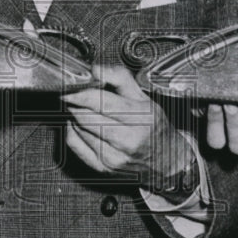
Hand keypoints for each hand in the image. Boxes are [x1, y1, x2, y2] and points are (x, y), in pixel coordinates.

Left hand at [62, 64, 193, 190]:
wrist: (166, 160)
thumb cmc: (154, 128)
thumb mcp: (145, 98)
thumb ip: (120, 78)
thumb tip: (96, 69)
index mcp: (141, 119)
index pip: (103, 103)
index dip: (82, 94)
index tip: (71, 88)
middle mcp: (128, 141)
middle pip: (88, 117)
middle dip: (76, 104)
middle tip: (74, 96)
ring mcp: (114, 157)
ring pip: (80, 130)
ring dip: (76, 117)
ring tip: (82, 109)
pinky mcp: (104, 168)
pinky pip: (76, 146)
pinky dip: (73, 132)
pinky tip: (80, 125)